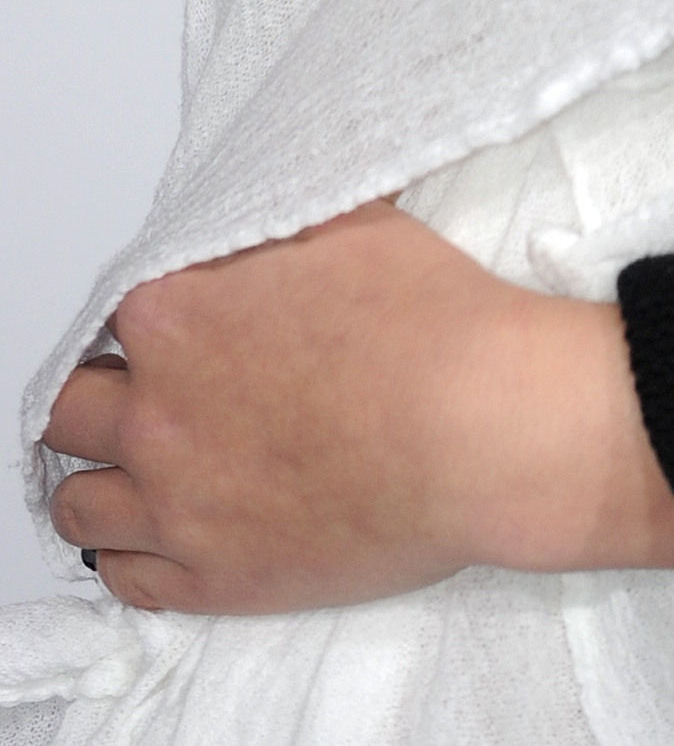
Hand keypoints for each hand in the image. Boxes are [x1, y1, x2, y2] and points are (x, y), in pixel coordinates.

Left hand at [44, 205, 673, 612]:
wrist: (482, 430)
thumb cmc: (430, 327)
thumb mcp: (356, 224)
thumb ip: (286, 221)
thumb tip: (279, 210)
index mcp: (178, 317)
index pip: (117, 314)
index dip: (156, 318)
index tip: (185, 326)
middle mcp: (156, 414)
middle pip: (75, 408)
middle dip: (107, 395)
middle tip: (157, 394)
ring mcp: (176, 506)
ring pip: (80, 504)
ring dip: (107, 478)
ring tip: (150, 467)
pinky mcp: (211, 579)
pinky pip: (123, 580)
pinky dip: (133, 554)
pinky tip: (166, 531)